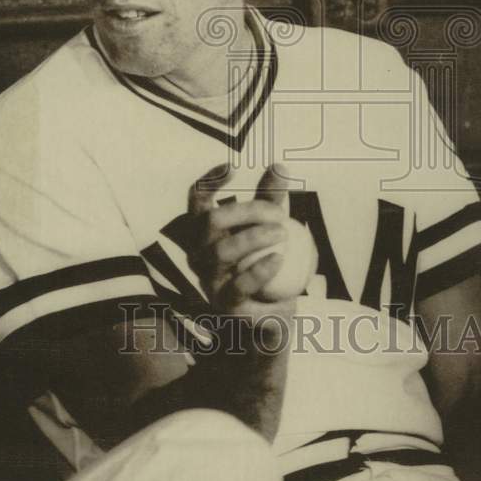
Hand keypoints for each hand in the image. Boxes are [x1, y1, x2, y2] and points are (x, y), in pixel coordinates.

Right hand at [187, 164, 297, 323]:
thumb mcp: (270, 226)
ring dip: (255, 238)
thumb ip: (272, 198)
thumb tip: (280, 166)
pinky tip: (279, 257)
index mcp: (206, 230)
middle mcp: (199, 252)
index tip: (233, 167)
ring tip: (283, 232)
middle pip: (212, 221)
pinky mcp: (223, 304)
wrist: (269, 314)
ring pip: (222, 251)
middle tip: (279, 214)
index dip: (209, 181)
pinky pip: (238, 284)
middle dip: (247, 211)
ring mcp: (208, 279)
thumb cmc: (264, 260)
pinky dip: (260, 269)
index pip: (197, 199)